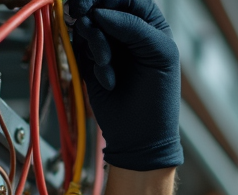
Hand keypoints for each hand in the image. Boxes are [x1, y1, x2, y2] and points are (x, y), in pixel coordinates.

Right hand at [68, 0, 181, 170]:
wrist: (139, 137)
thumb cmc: (158, 99)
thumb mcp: (159, 56)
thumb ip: (135, 28)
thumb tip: (100, 12)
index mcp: (148, 22)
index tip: (95, 6)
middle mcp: (125, 28)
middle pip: (99, 3)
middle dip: (89, 8)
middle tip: (81, 15)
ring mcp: (105, 43)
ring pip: (85, 22)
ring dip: (94, 42)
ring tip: (107, 65)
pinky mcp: (88, 60)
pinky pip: (78, 46)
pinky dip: (90, 60)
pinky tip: (106, 78)